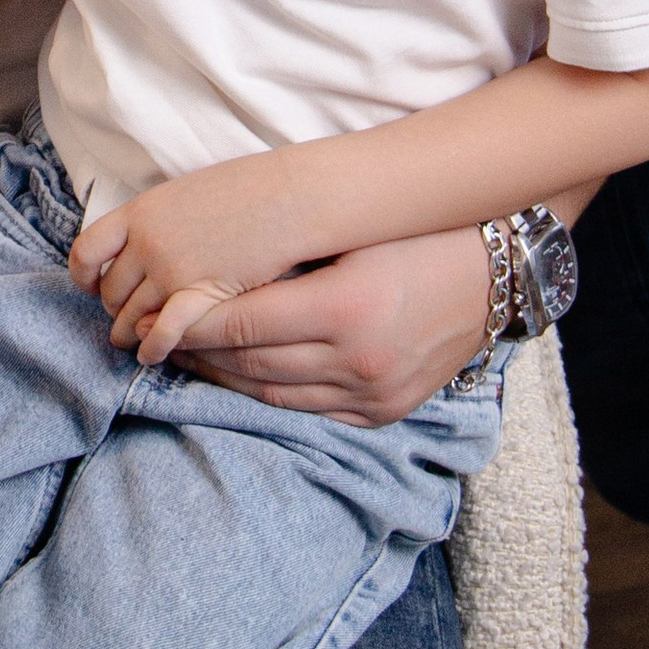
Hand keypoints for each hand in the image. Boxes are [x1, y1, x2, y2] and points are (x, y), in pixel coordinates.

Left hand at [69, 150, 323, 365]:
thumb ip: (159, 220)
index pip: (88, 250)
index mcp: (140, 211)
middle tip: (122, 321)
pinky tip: (154, 355)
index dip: (85, 275)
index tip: (91, 287)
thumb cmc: (246, 190)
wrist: (285, 196)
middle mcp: (147, 240)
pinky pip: (161, 330)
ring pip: (132, 315)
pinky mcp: (196, 295)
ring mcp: (170, 268)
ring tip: (135, 344)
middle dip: (114, 311)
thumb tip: (147, 240)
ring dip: (131, 334)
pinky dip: (153, 346)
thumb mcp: (187, 194)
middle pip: (111, 291)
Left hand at [174, 227, 494, 423]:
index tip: (156, 316)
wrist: (492, 275)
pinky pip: (308, 411)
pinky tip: (240, 378)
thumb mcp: (352, 236)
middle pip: (251, 365)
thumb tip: (209, 277)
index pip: (243, 325)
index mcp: (347, 308)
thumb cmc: (416, 236)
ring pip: (273, 394)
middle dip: (197, 353)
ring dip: (223, 379)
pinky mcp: (382, 412)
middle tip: (157, 338)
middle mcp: (358, 360)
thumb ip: (286, 260)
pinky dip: (266, 396)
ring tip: (188, 358)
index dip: (192, 324)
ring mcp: (373, 394)